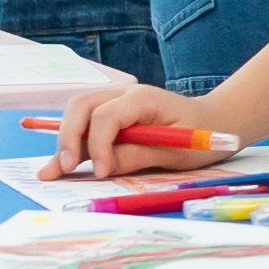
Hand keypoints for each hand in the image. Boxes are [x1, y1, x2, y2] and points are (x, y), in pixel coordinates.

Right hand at [45, 80, 232, 178]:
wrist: (217, 122)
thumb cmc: (202, 136)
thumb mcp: (175, 152)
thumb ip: (138, 156)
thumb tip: (102, 167)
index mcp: (143, 98)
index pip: (107, 115)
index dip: (98, 145)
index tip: (101, 172)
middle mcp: (124, 95)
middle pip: (82, 106)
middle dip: (69, 136)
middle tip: (64, 167)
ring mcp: (116, 103)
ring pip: (77, 113)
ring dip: (64, 140)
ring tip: (51, 171)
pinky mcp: (113, 116)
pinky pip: (86, 125)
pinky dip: (73, 144)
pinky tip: (58, 163)